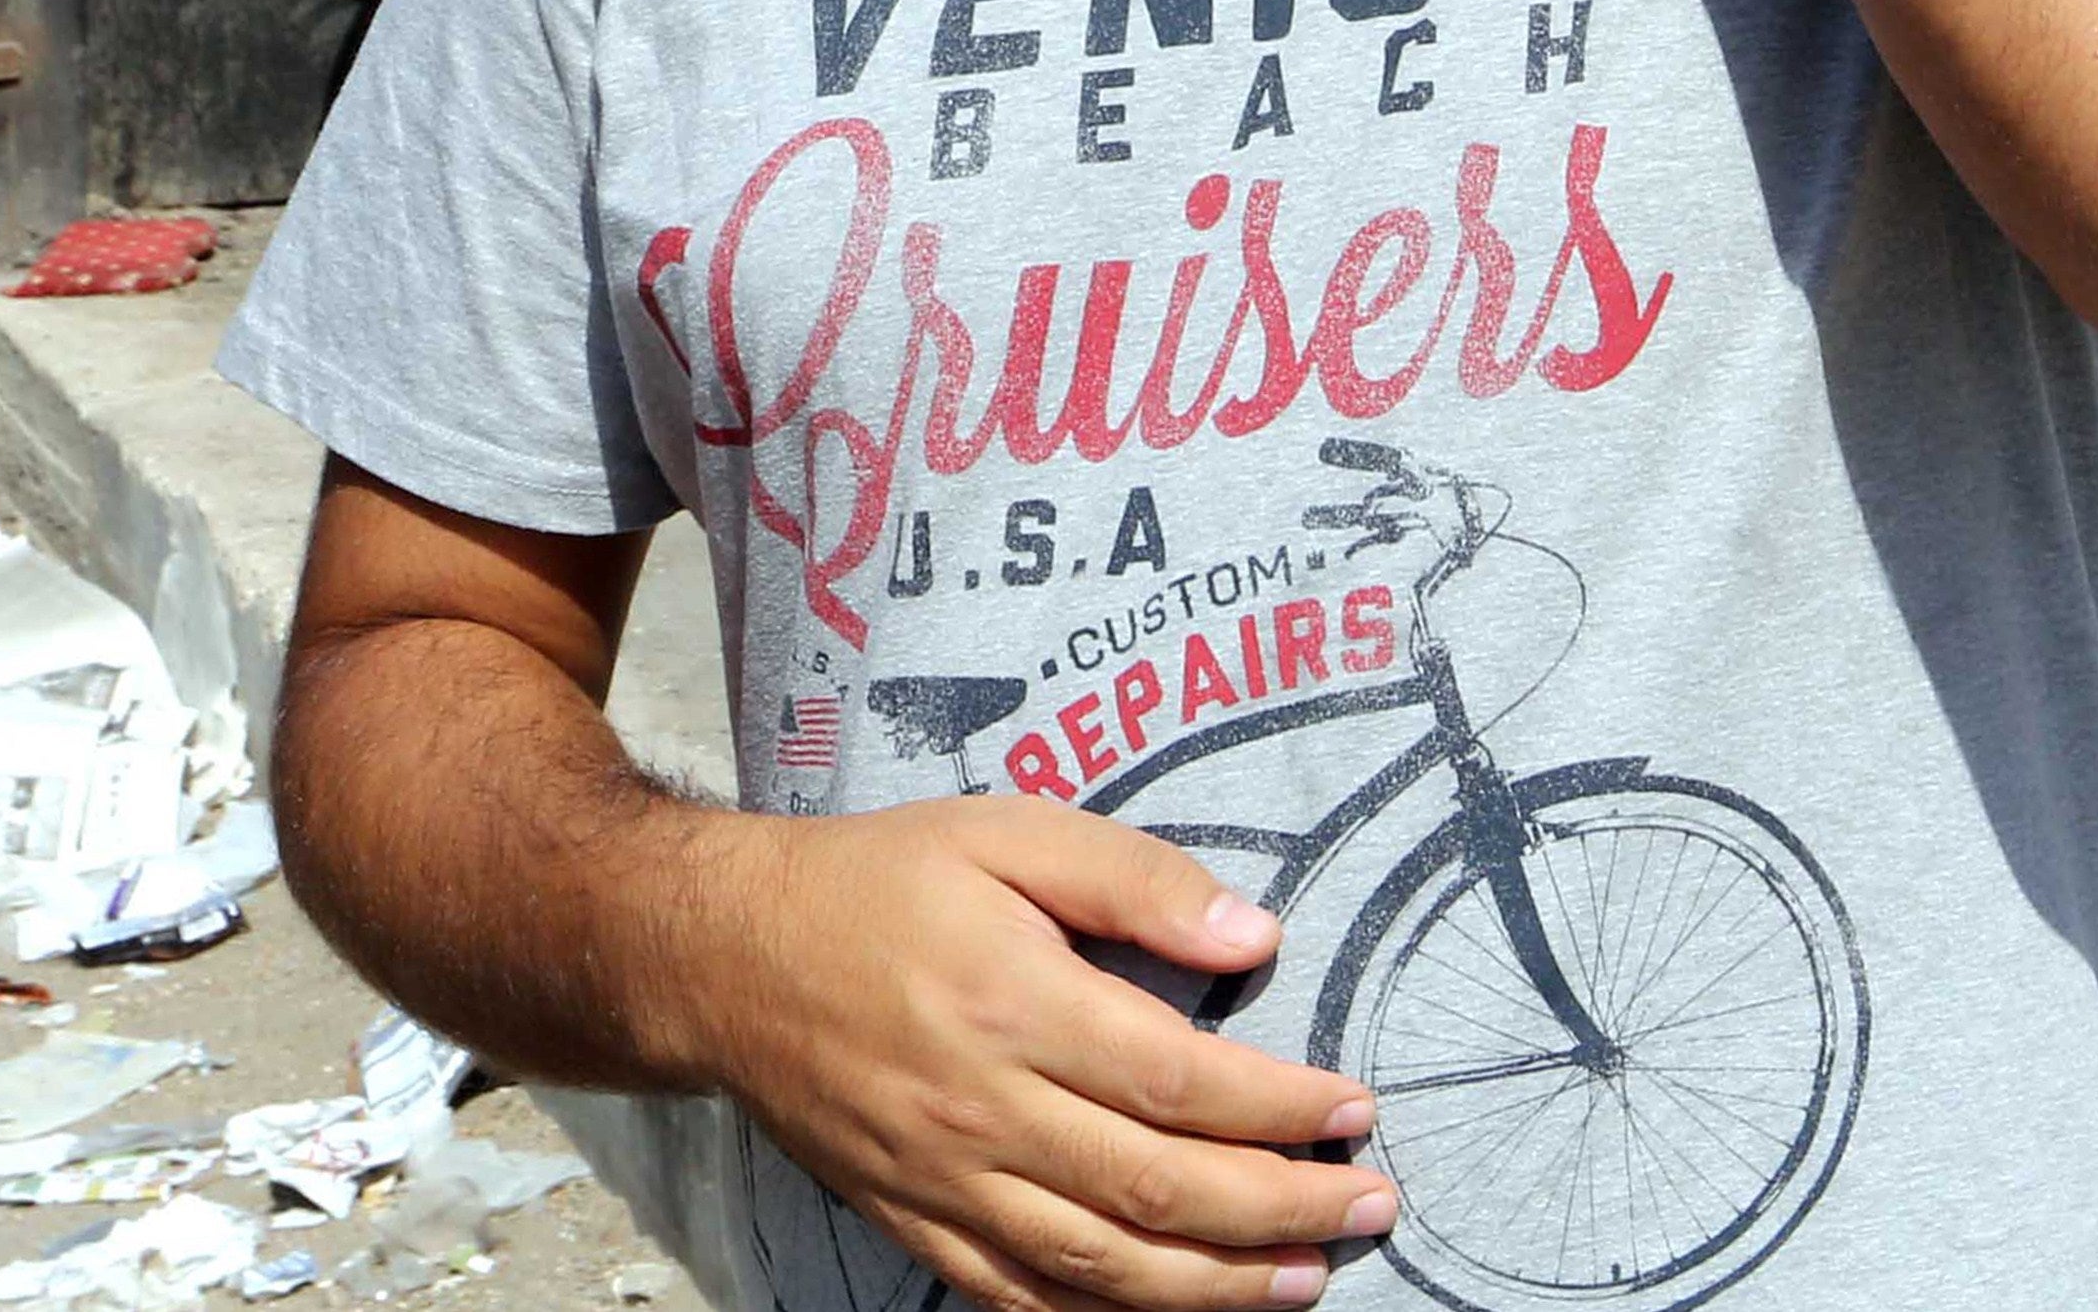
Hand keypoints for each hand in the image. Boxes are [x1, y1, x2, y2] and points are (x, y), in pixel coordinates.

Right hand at [691, 794, 1393, 1310]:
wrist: (727, 959)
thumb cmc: (881, 881)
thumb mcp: (1010, 833)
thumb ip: (1138, 880)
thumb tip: (1257, 934)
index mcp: (1017, 1006)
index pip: (1183, 1084)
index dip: (1283, 1109)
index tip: (1357, 1111)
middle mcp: (983, 1112)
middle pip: (1158, 1190)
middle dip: (1280, 1211)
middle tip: (1370, 1208)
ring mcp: (944, 1184)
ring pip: (1100, 1266)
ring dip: (1214, 1287)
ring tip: (1306, 1282)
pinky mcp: (914, 1223)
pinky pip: (1020, 1298)